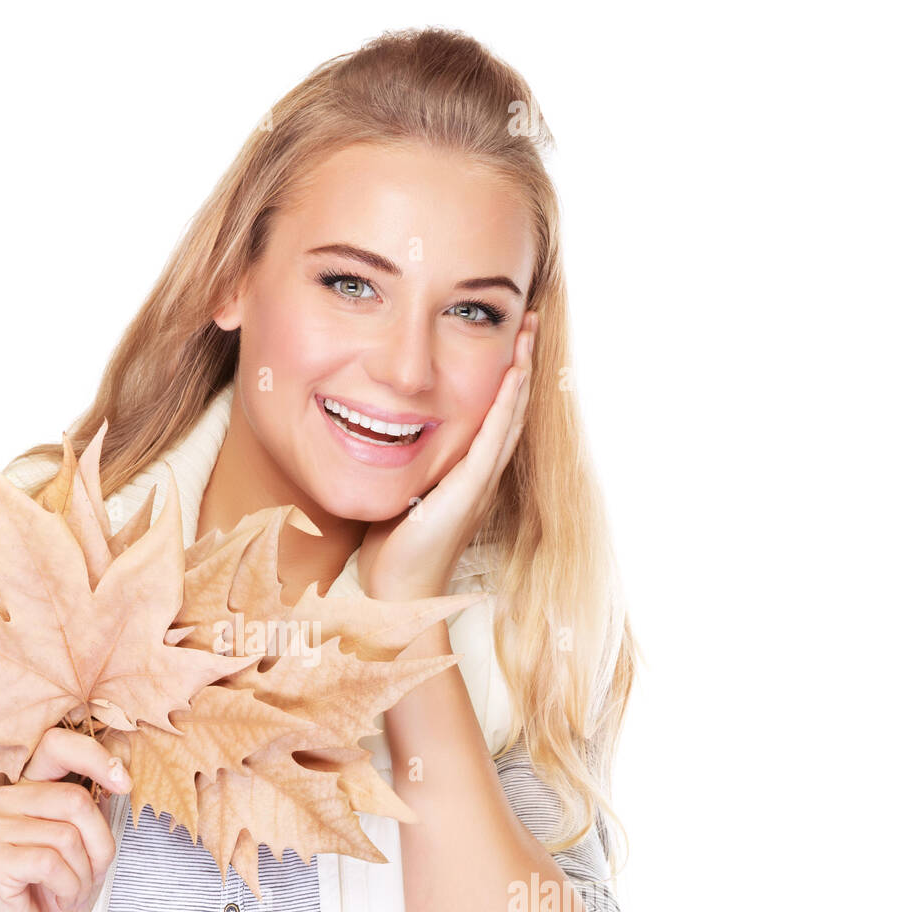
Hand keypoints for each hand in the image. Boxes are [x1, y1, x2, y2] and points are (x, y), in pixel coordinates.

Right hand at [0, 728, 130, 911]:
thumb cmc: (62, 889)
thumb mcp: (91, 844)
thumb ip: (95, 806)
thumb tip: (118, 774)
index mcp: (30, 786)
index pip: (57, 745)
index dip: (95, 758)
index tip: (125, 784)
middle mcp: (5, 798)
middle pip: (75, 800)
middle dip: (97, 845)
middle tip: (86, 873)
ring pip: (66, 835)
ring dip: (83, 873)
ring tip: (68, 888)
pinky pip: (51, 862)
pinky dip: (69, 887)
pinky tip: (57, 897)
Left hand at [358, 310, 537, 600]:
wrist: (396, 590)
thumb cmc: (392, 550)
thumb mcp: (401, 492)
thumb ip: (404, 463)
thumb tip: (382, 433)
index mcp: (468, 474)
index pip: (493, 416)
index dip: (504, 377)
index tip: (508, 339)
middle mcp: (482, 476)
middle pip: (511, 409)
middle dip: (522, 363)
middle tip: (530, 320)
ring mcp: (480, 484)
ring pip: (509, 417)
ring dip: (521, 373)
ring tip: (528, 333)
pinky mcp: (469, 491)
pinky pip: (492, 440)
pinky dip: (505, 406)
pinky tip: (513, 375)